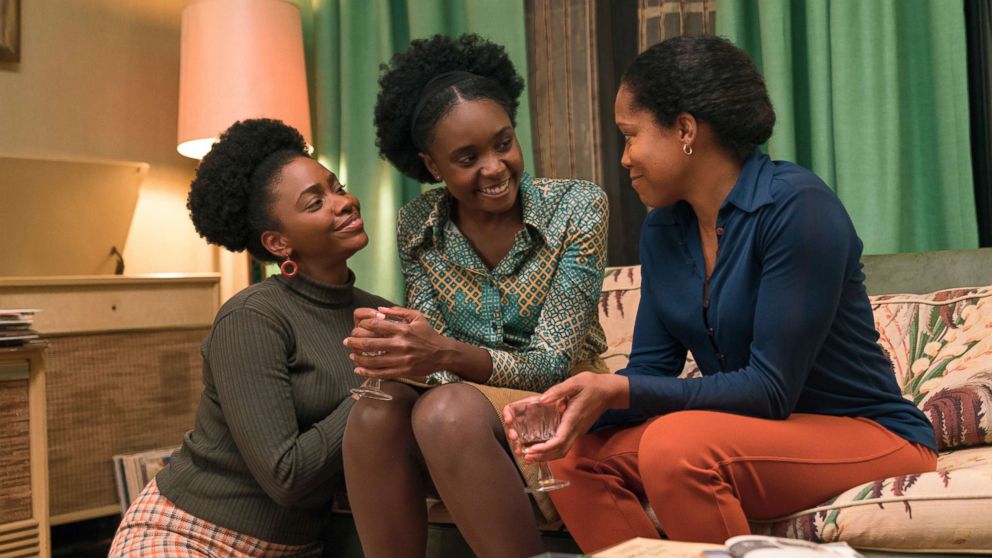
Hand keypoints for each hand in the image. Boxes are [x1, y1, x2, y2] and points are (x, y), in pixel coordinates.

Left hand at [343, 306, 446, 378]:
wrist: (443, 354)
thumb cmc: (428, 334)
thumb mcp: (417, 317)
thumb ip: (398, 311)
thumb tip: (380, 309)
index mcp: (402, 330)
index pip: (376, 326)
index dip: (363, 326)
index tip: (357, 326)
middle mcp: (400, 344)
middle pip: (371, 344)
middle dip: (355, 342)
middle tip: (346, 341)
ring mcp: (401, 359)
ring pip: (373, 360)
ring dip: (359, 358)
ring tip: (351, 355)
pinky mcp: (402, 371)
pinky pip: (381, 373)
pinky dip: (367, 372)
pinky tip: (359, 369)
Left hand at [504, 372, 628, 461]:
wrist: (608, 391)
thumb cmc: (591, 385)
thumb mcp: (574, 382)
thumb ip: (557, 391)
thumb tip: (542, 400)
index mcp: (573, 419)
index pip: (559, 441)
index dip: (545, 448)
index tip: (531, 450)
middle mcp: (576, 429)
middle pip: (560, 451)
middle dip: (542, 456)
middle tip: (525, 456)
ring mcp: (578, 432)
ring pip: (562, 450)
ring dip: (546, 455)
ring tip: (530, 455)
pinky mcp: (577, 431)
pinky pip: (565, 445)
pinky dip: (552, 450)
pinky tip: (541, 447)